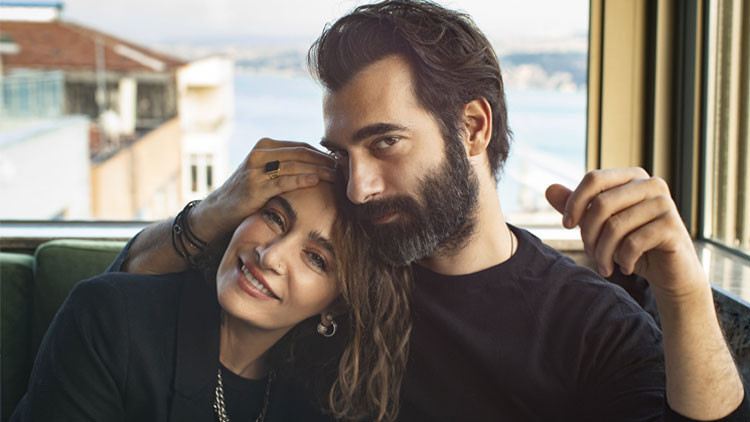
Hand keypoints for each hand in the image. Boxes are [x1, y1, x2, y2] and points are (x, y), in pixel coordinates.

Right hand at [191, 138, 335, 240]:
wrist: (218, 210)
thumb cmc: (248, 193)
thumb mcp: (267, 174)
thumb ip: (287, 167)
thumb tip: (320, 167)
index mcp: (266, 146)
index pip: (302, 146)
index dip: (323, 154)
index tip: (341, 162)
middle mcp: (260, 152)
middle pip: (301, 153)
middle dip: (325, 160)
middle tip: (345, 168)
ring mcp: (256, 168)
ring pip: (295, 164)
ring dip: (319, 169)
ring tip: (337, 175)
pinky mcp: (255, 185)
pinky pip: (283, 180)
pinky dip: (301, 179)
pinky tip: (316, 180)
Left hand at [545, 167, 706, 298]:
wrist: (670, 272)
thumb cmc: (633, 244)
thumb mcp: (601, 225)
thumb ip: (578, 206)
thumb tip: (549, 188)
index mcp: (632, 177)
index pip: (594, 179)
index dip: (575, 202)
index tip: (567, 225)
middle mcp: (651, 184)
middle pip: (602, 204)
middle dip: (589, 234)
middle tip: (591, 253)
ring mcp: (664, 203)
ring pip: (615, 226)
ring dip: (604, 252)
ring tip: (605, 265)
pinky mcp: (673, 226)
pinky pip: (633, 242)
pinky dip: (623, 259)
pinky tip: (626, 267)